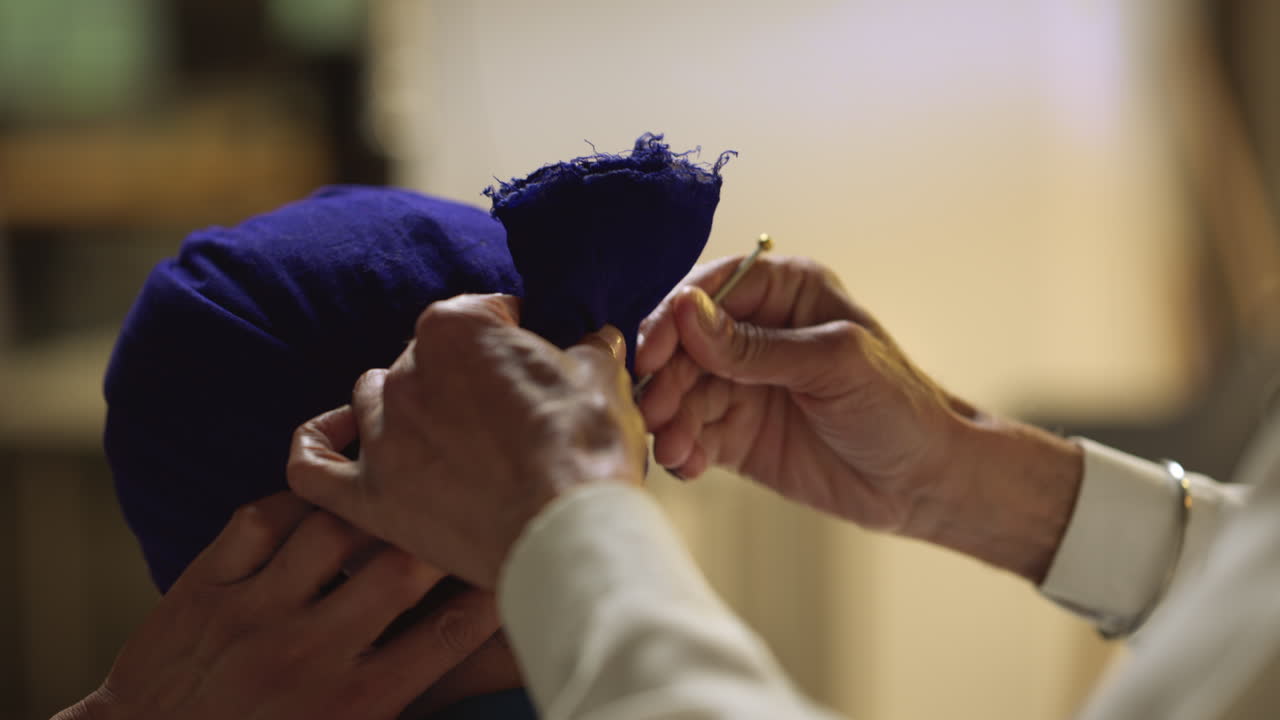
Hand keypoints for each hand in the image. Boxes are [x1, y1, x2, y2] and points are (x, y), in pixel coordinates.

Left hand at [57, 493, 502, 719]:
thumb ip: (404, 697)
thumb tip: (478, 659)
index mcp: (353, 705)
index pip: (446, 636)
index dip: (493, 593)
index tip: (513, 565)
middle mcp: (306, 656)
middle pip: (397, 571)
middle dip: (438, 536)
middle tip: (457, 509)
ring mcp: (251, 617)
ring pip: (330, 530)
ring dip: (369, 508)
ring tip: (393, 493)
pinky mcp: (202, 589)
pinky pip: (260, 519)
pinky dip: (296, 499)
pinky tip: (323, 497)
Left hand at [288, 294, 647, 588]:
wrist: (568, 533)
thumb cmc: (586, 451)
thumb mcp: (601, 379)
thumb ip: (587, 347)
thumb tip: (593, 338)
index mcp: (455, 328)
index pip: (479, 314)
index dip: (512, 336)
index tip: (533, 358)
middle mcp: (406, 373)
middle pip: (424, 360)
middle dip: (462, 378)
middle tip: (502, 413)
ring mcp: (382, 437)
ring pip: (372, 401)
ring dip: (405, 408)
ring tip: (445, 433)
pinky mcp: (369, 498)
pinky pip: (311, 467)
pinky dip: (319, 447)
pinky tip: (338, 439)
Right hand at [636, 256, 1082, 580]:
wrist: (923, 483)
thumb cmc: (899, 407)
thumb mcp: (832, 364)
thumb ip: (754, 346)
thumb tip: (685, 311)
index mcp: (785, 292)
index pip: (709, 291)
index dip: (673, 320)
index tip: (651, 354)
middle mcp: (756, 332)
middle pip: (684, 344)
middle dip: (666, 378)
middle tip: (656, 413)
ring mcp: (743, 384)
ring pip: (681, 392)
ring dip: (670, 419)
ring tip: (675, 448)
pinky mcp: (735, 432)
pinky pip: (691, 433)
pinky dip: (682, 449)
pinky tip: (688, 465)